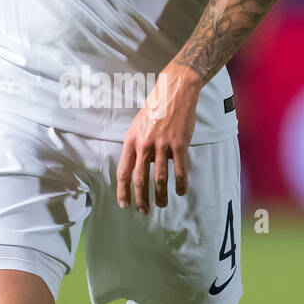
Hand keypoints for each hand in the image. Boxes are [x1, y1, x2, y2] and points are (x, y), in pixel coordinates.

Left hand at [116, 63, 199, 213]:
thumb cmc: (156, 108)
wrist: (174, 92)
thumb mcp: (138, 126)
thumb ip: (137, 146)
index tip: (124, 204)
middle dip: (140, 199)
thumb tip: (141, 167)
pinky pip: (180, 170)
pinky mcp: (179, 144)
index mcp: (131, 141)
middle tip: (143, 211)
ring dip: (160, 196)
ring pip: (159, 178)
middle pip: (139, 179)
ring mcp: (162, 145)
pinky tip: (181, 192)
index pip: (123, 171)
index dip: (122, 191)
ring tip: (161, 205)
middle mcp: (144, 145)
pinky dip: (181, 184)